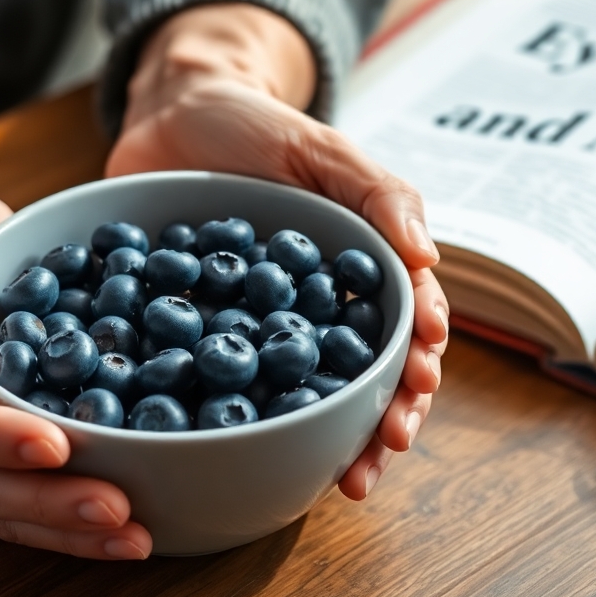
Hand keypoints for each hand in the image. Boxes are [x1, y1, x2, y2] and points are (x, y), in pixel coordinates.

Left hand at [108, 5, 448, 498]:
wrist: (168, 115)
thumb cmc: (257, 126)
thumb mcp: (323, 149)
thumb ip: (378, 193)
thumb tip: (427, 257)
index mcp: (359, 270)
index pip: (403, 324)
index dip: (416, 358)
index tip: (417, 383)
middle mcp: (319, 311)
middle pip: (364, 378)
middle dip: (381, 422)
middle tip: (378, 456)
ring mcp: (262, 331)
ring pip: (306, 398)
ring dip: (330, 442)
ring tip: (341, 481)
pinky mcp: (204, 338)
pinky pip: (226, 386)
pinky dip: (241, 422)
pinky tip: (245, 452)